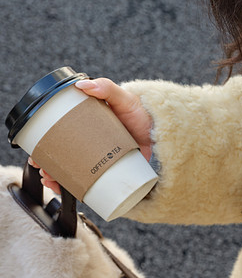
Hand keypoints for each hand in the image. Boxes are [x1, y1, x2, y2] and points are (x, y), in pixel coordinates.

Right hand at [31, 78, 153, 193]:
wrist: (168, 133)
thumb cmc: (145, 115)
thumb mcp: (124, 99)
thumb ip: (106, 88)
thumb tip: (81, 85)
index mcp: (89, 129)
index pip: (60, 139)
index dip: (45, 147)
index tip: (36, 154)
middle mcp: (92, 146)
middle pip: (63, 159)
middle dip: (47, 167)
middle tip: (42, 169)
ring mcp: (102, 162)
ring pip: (74, 174)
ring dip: (58, 181)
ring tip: (52, 181)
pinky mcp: (113, 175)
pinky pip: (93, 186)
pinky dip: (79, 191)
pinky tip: (69, 192)